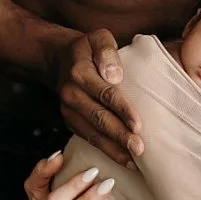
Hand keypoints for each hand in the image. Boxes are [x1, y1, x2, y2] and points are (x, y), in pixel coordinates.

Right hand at [52, 29, 143, 166]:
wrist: (60, 58)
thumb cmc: (88, 47)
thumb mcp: (98, 37)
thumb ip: (107, 52)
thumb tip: (115, 75)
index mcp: (79, 73)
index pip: (105, 93)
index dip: (122, 110)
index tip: (138, 124)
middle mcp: (70, 94)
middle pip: (99, 118)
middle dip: (120, 135)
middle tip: (140, 149)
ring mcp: (68, 110)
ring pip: (92, 133)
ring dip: (113, 149)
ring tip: (134, 162)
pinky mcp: (69, 121)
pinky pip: (88, 138)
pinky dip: (105, 150)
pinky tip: (122, 159)